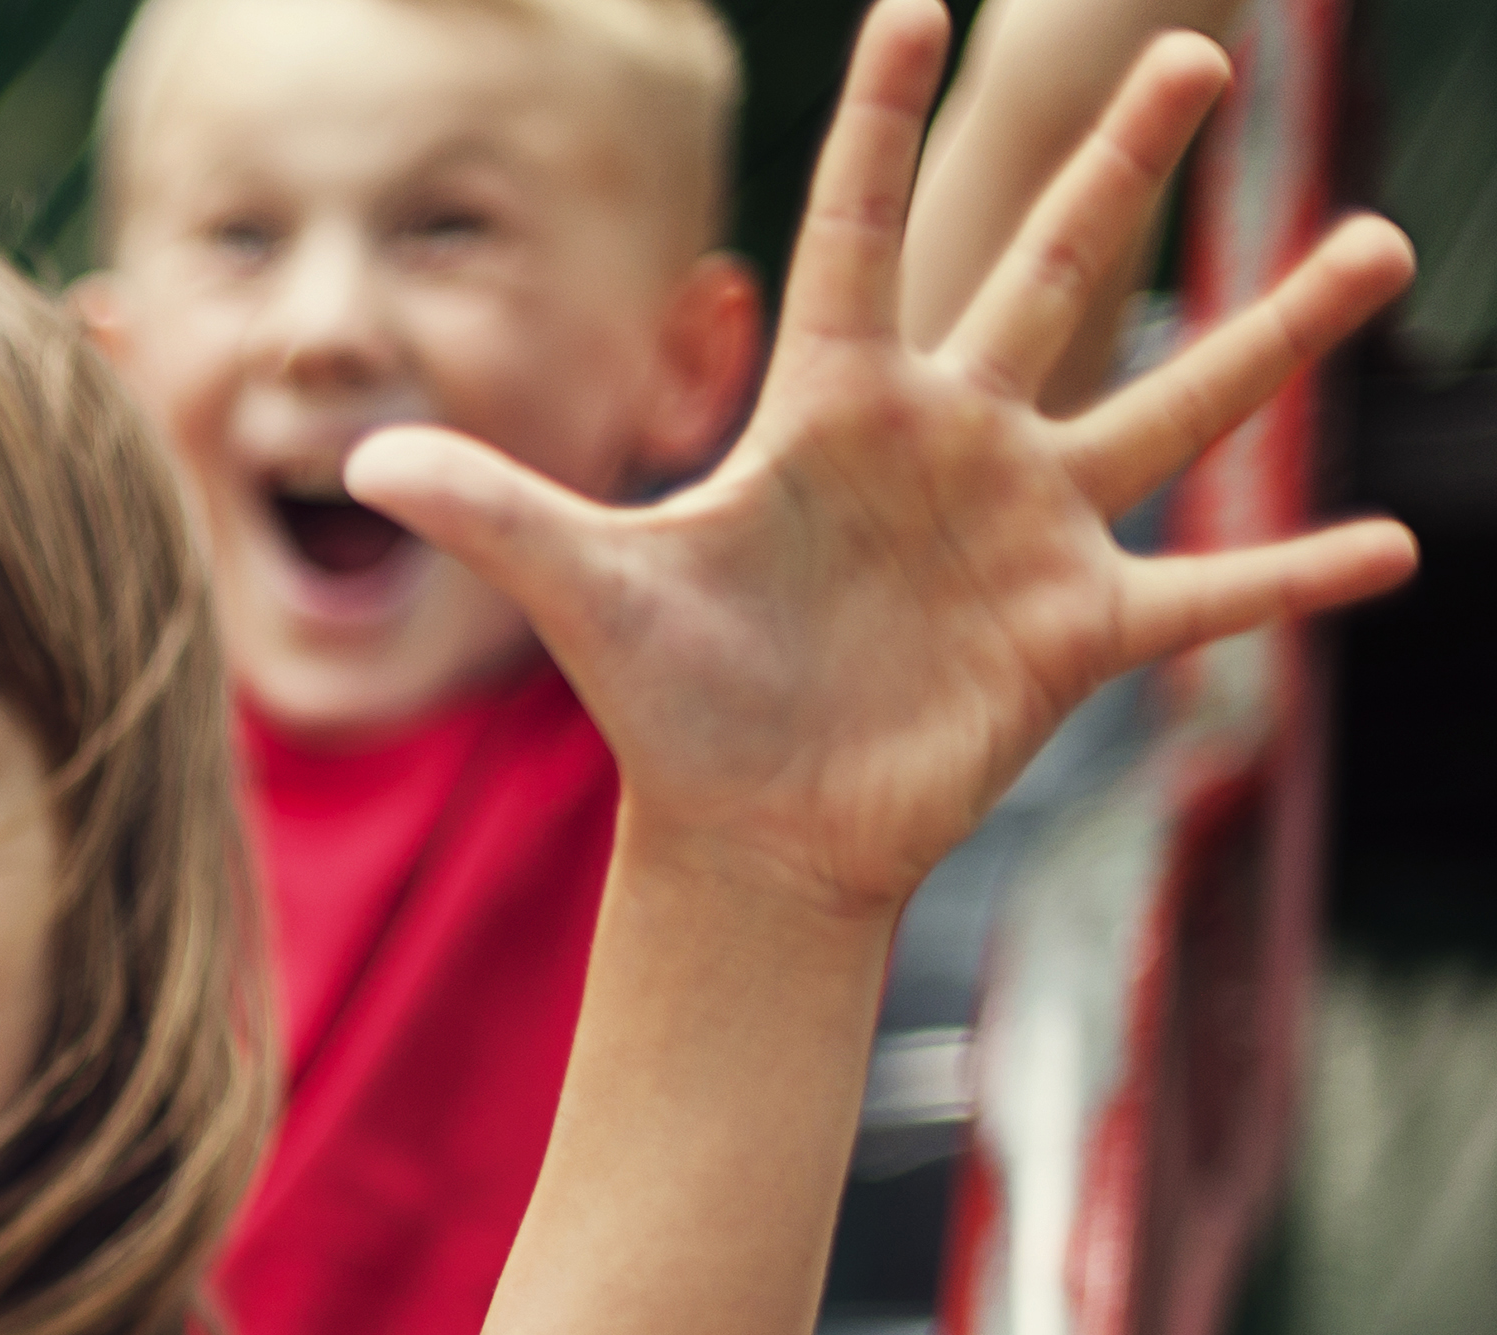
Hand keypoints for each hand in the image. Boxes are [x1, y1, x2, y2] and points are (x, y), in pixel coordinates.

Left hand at [344, 1, 1410, 921]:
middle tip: (1190, 48)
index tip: (915, 1)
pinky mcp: (1078, 631)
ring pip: (1172, 405)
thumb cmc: (670, 705)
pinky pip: (1212, 590)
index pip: (856, 235)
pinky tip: (1398, 550)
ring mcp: (1027, 531)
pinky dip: (1297, 577)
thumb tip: (357, 461)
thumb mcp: (583, 591)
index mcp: (833, 413)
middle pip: (1048, 275)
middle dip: (1118, 168)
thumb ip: (493, 510)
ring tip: (1381, 239)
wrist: (744, 835)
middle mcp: (950, 446)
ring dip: (1276, 332)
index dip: (878, 127)